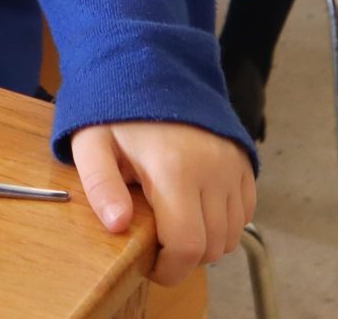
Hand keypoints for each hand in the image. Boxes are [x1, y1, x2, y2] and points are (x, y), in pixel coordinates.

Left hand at [71, 121, 254, 286]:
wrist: (152, 67)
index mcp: (174, 169)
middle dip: (185, 259)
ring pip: (232, 234)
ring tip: (174, 226)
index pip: (187, 245)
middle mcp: (213, 170)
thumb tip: (117, 226)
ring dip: (206, 243)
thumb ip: (100, 185)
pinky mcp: (243, 161)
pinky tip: (196, 210)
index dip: (169, 269)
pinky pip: (244, 212)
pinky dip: (225, 223)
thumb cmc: (117, 110)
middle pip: (213, 246)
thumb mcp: (92, 143)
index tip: (150, 266)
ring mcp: (232, 166)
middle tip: (157, 246)